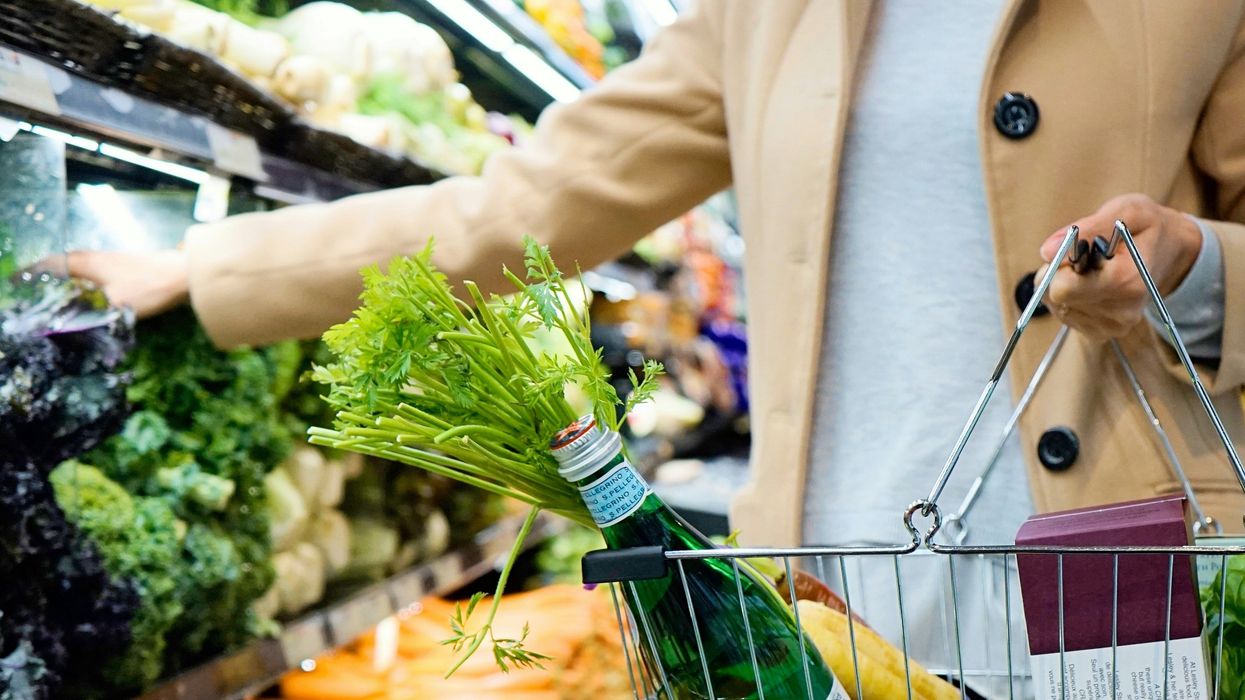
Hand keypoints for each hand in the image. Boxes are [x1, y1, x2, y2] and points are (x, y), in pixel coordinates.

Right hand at [39, 249, 189, 318]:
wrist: (185, 273)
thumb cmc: (149, 287)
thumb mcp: (114, 305)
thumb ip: (88, 314)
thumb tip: (65, 324)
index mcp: (87, 263)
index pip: (50, 264)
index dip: (32, 273)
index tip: (17, 281)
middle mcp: (96, 257)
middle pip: (63, 263)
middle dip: (47, 275)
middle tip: (34, 289)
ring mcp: (112, 259)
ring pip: (80, 267)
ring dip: (66, 277)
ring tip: (56, 293)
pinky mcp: (126, 265)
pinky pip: (95, 270)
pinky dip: (84, 279)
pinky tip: (88, 292)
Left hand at [1037, 194, 1201, 342]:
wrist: (1172, 252)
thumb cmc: (1147, 227)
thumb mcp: (1126, 211)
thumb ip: (1088, 228)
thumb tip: (1047, 251)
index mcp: (1127, 281)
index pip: (1063, 287)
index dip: (1061, 264)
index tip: (1079, 249)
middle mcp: (1122, 311)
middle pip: (1056, 297)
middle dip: (1060, 273)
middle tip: (1085, 257)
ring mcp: (1113, 326)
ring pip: (1057, 306)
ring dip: (1065, 284)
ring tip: (1093, 270)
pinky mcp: (1102, 333)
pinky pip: (1064, 315)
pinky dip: (1070, 298)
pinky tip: (1091, 285)